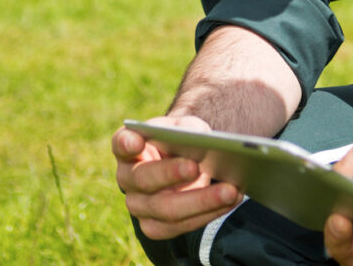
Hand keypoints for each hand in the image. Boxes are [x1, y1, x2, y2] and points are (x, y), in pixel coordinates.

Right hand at [112, 115, 241, 240]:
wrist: (185, 162)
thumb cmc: (181, 140)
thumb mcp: (186, 127)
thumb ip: (190, 130)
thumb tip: (201, 142)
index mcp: (128, 147)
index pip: (121, 143)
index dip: (127, 143)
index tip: (136, 142)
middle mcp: (127, 178)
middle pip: (144, 179)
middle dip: (171, 174)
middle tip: (197, 167)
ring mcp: (139, 206)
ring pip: (166, 209)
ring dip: (201, 201)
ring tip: (230, 191)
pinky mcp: (155, 226)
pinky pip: (181, 225)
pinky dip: (209, 213)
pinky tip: (230, 201)